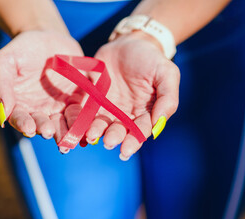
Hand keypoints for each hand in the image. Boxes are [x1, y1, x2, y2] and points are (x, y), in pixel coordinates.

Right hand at [0, 30, 84, 150]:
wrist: (48, 36)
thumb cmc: (22, 49)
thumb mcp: (5, 61)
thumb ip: (2, 85)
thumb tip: (2, 113)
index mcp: (20, 104)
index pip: (20, 118)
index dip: (24, 124)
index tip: (29, 128)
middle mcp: (39, 110)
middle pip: (43, 125)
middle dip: (47, 130)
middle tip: (50, 132)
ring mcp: (59, 107)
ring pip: (63, 124)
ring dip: (67, 131)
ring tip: (70, 137)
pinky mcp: (76, 100)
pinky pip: (81, 112)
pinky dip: (84, 121)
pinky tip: (87, 128)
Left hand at [86, 32, 179, 159]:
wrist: (128, 42)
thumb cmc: (151, 59)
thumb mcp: (167, 73)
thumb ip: (168, 98)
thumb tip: (158, 123)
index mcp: (145, 112)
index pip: (140, 131)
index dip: (133, 141)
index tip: (125, 150)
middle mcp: (125, 114)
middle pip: (119, 130)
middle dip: (113, 137)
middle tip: (108, 142)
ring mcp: (107, 107)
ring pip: (101, 123)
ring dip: (96, 130)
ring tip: (91, 136)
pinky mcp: (92, 97)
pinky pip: (86, 109)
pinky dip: (81, 117)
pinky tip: (77, 124)